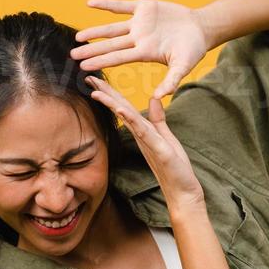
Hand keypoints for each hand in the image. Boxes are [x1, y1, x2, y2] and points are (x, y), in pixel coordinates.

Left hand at [72, 0, 211, 100]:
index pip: (118, 58)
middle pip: (110, 45)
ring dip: (95, 32)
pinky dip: (106, 4)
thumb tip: (160, 97)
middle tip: (72, 56)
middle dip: (92, 50)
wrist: (201, 27)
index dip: (101, 61)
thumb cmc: (193, 49)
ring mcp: (139, 23)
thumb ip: (172, 80)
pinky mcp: (144, 7)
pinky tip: (89, 4)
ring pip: (112, 28)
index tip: (84, 67)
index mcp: (145, 52)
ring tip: (78, 37)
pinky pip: (121, 5)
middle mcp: (138, 39)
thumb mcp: (183, 66)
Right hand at [83, 76, 204, 209]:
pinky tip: (120, 109)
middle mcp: (140, 134)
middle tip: (88, 77)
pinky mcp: (157, 148)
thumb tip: (154, 98)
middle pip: (120, 109)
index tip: (96, 79)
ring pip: (126, 118)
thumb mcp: (165, 136)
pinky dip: (130, 119)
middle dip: (105, 93)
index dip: (111, 92)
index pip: (124, 106)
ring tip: (96, 91)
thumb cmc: (173, 165)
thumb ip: (158, 118)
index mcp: (142, 130)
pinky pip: (142, 131)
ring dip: (111, 103)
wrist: (181, 190)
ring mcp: (146, 141)